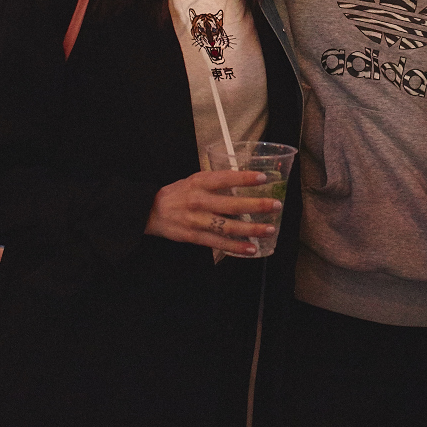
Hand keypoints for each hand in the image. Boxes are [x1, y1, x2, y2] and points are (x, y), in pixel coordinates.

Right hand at [144, 169, 281, 255]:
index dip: (244, 178)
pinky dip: (236, 247)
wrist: (151, 212)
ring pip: (228, 227)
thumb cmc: (177, 194)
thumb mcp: (193, 180)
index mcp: (199, 182)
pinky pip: (218, 243)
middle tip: (275, 205)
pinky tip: (252, 249)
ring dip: (251, 229)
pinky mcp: (194, 237)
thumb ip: (216, 181)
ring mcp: (197, 220)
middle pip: (231, 205)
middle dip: (256, 206)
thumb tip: (243, 180)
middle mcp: (199, 201)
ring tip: (269, 229)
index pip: (225, 178)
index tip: (264, 178)